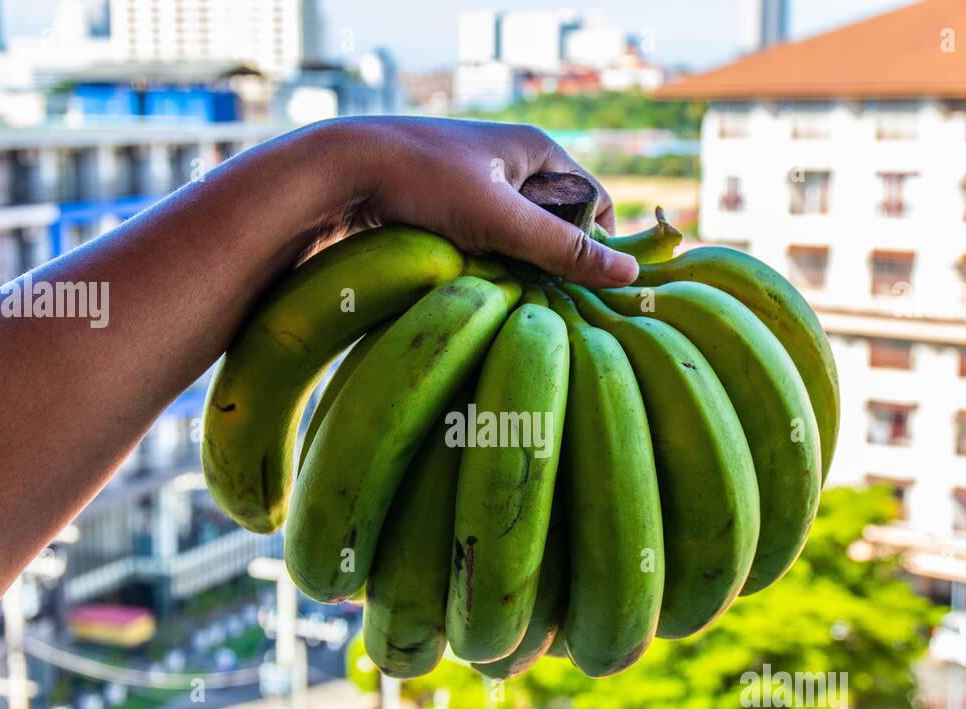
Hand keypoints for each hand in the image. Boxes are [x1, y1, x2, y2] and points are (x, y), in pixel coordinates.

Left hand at [324, 116, 638, 287]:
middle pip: (555, 225)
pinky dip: (484, 270)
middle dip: (551, 262)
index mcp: (536, 150)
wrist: (336, 173)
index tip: (584, 287)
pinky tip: (473, 291)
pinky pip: (483, 247)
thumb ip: (562, 248)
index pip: (592, 202)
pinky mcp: (446, 212)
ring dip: (515, 271)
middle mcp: (510, 165)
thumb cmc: (423, 181)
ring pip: (517, 242)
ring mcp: (476, 189)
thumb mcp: (500, 219)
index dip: (595, 243)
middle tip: (543, 302)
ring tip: (505, 299)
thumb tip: (629, 272)